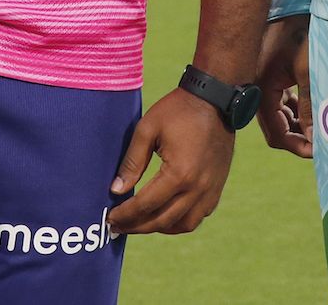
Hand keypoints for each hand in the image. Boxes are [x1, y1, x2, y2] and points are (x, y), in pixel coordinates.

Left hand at [106, 89, 235, 235]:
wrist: (215, 99)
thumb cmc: (179, 110)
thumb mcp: (148, 128)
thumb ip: (132, 162)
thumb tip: (116, 190)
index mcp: (179, 173)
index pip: (145, 205)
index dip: (125, 214)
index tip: (110, 218)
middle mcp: (197, 188)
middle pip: (162, 220)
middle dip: (137, 226)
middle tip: (119, 226)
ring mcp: (210, 189)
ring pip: (183, 225)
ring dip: (160, 227)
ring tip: (140, 223)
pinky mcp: (217, 187)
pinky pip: (198, 216)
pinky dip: (180, 221)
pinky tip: (166, 214)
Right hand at [256, 14, 311, 157]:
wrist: (290, 1)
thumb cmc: (298, 31)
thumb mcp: (307, 69)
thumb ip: (310, 106)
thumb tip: (315, 139)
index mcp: (262, 89)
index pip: (276, 134)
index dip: (298, 146)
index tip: (320, 151)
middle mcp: (258, 89)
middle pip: (276, 128)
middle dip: (298, 137)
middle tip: (324, 141)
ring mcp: (264, 82)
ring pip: (280, 116)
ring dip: (298, 125)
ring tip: (322, 127)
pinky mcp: (272, 75)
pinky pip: (282, 102)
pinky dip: (297, 110)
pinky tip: (313, 109)